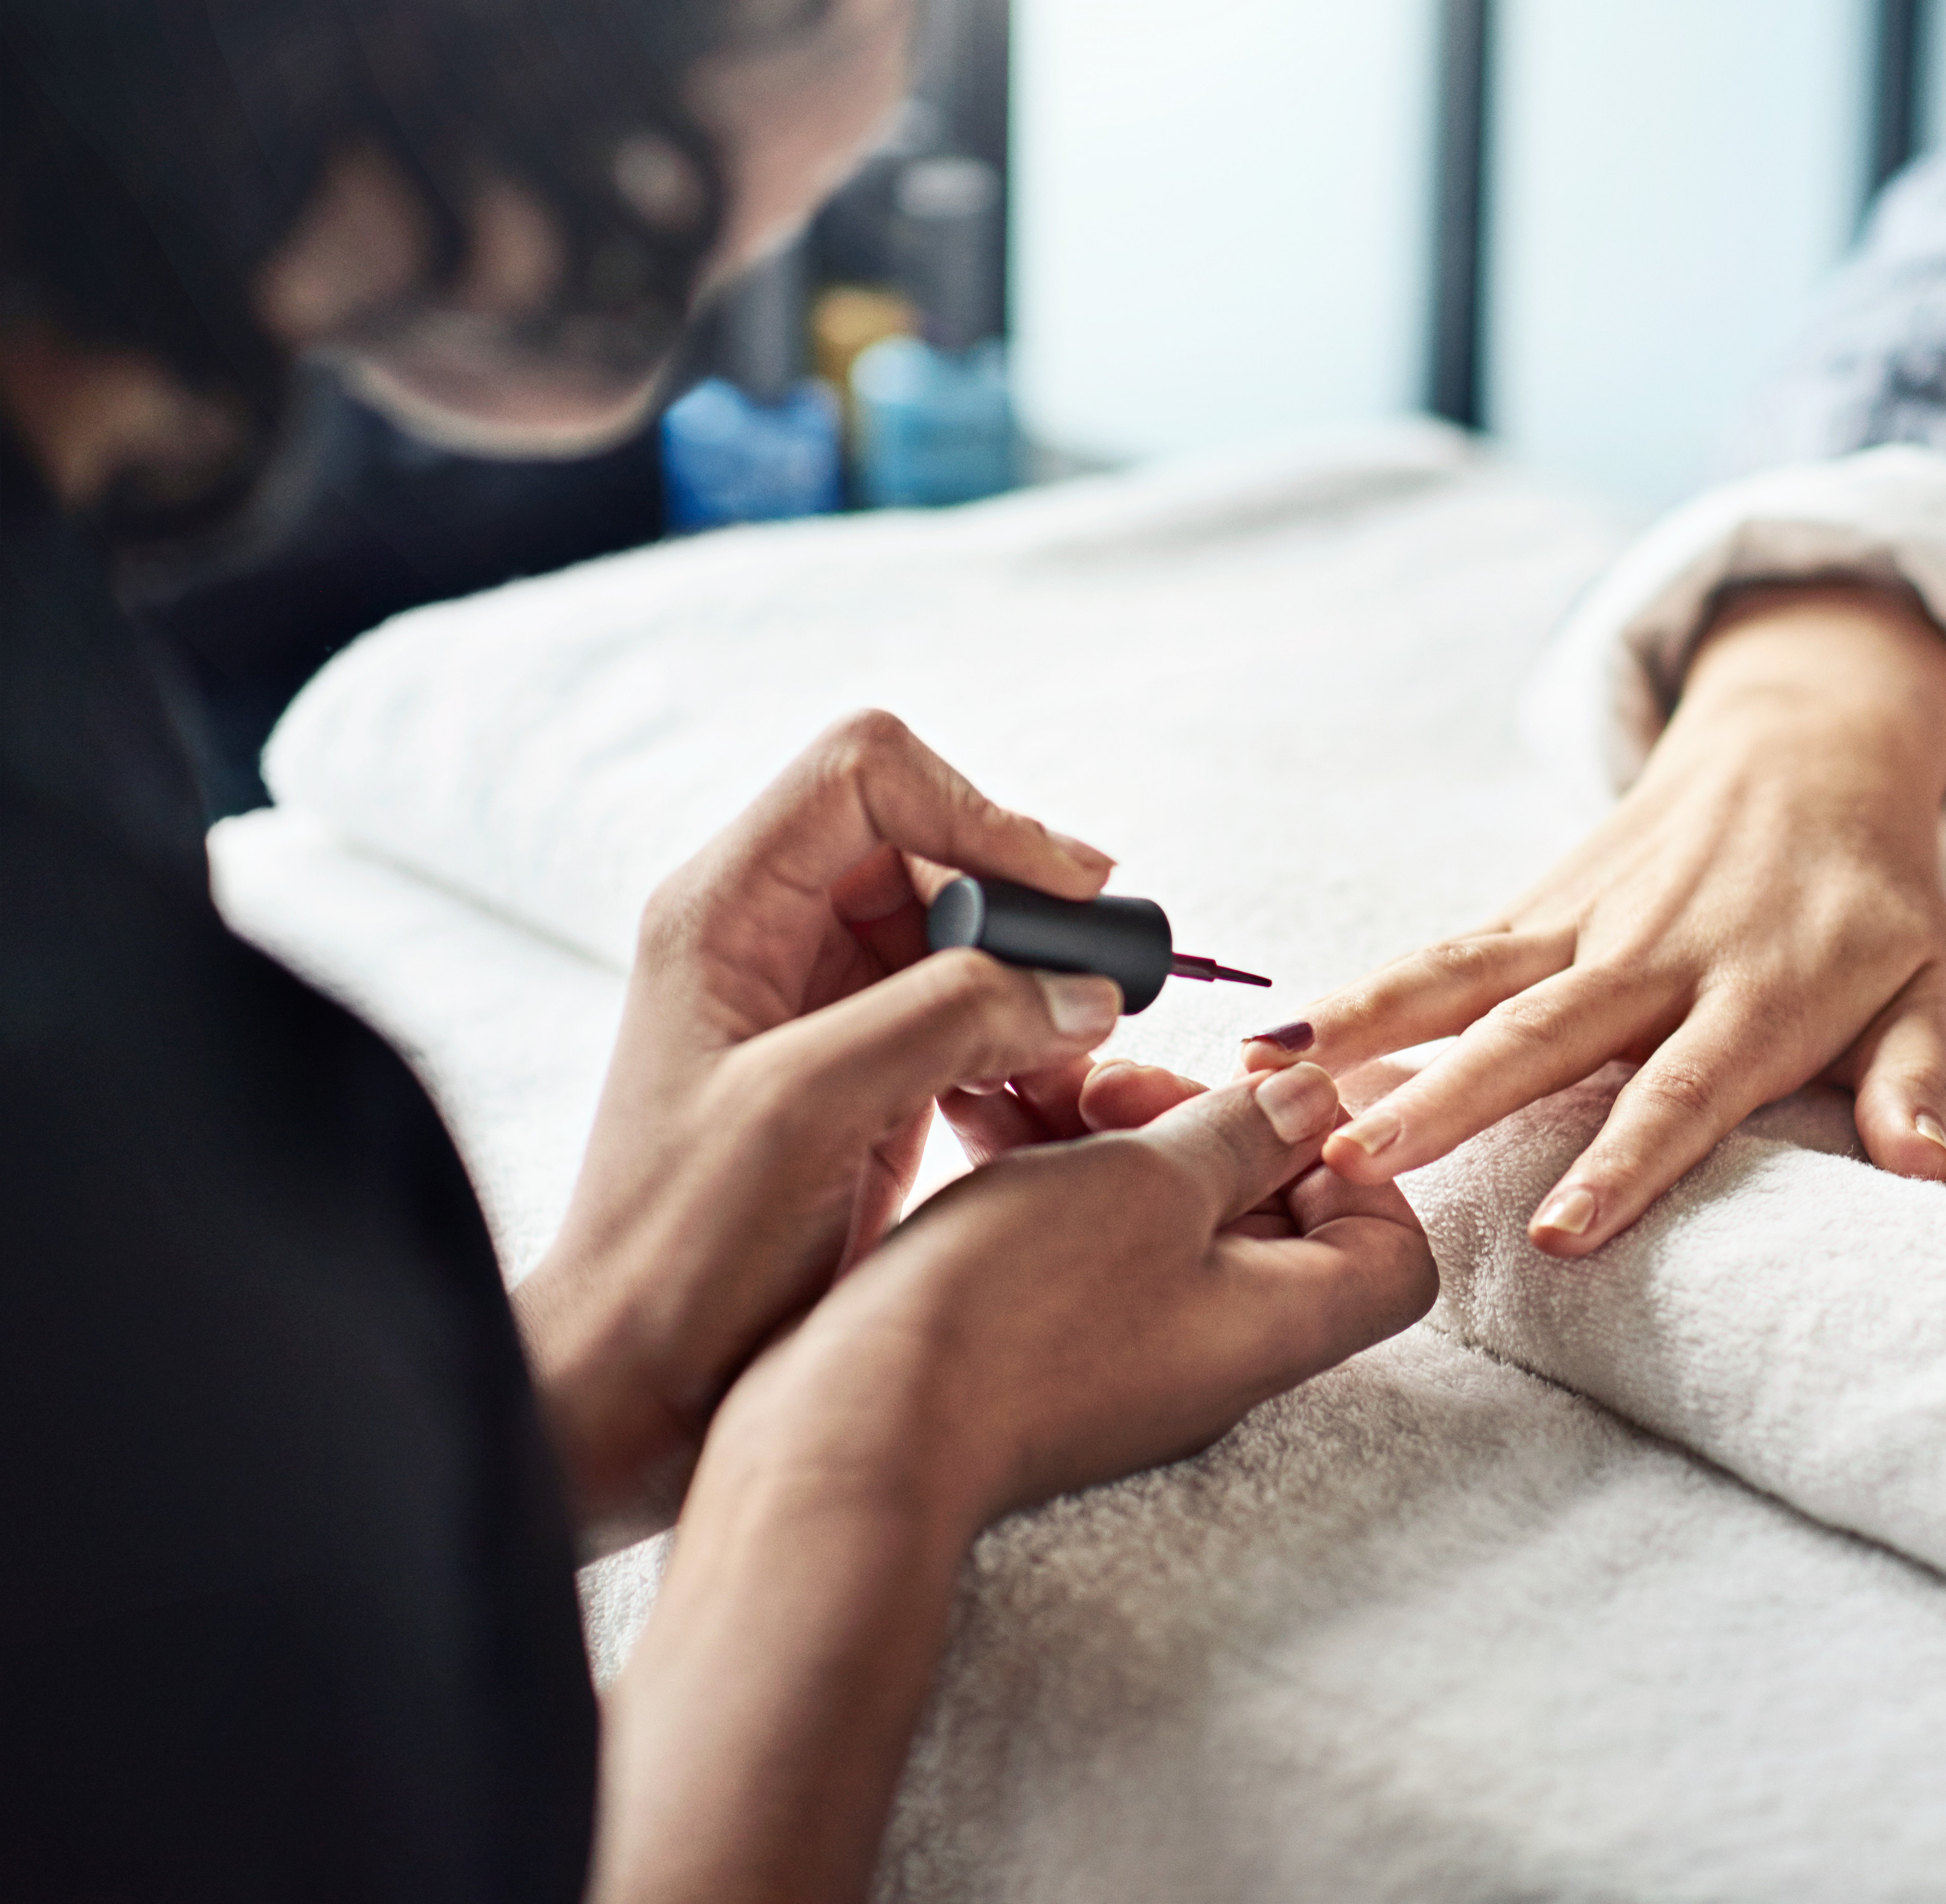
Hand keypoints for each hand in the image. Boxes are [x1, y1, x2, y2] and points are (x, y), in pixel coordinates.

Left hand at [516, 709, 1128, 1541]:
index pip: (870, 771)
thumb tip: (1077, 984)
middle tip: (1100, 976)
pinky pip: (973, 1006)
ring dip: (1036, 972)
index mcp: (725, 907)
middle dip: (1026, 896)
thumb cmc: (678, 1250)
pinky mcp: (868, 1068)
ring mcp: (823, 1002)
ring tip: (1080, 1043)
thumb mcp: (805, 1111)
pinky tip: (1044, 1093)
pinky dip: (1026, 1035)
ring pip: (967, 925)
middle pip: (935, 839)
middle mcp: (771, 933)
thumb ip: (944, 1018)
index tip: (1063, 893)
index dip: (978, 810)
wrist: (636, 1383)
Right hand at [595, 1060, 1432, 1903]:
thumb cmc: (1014, 1310)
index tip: (1273, 1106)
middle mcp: (1221, 1347)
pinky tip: (993, 1111)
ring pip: (1162, 1213)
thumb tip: (1311, 1102)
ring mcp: (1134, 1351)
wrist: (857, 1434)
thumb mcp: (1146, 1184)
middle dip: (1205, 1120)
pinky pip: (1084, 1236)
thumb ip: (1239, 1134)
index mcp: (1281, 1321)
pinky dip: (1055, 1167)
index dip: (1356, 1166)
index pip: (1392, 1252)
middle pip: (1270, 1213)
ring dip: (1114, 1132)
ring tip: (1040, 1083)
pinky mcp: (1051, 1345)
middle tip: (1122, 1081)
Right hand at [1247, 583, 1945, 1254]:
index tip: (1561, 1234)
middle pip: (1543, 1040)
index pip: (1682, 1092)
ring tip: (1275, 1085)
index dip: (1623, 1164)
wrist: (1809, 748)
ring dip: (1369, 1033)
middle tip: (1360, 1167)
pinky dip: (1360, 992)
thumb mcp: (1925, 983)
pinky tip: (1276, 1042)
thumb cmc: (1869, 896)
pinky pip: (1443, 954)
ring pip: (1465, 983)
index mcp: (1756, 993)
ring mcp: (1586, 922)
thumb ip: (1914, 1083)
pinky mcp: (1539, 902)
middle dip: (1450, 1105)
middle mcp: (1658, 956)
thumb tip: (1926, 1175)